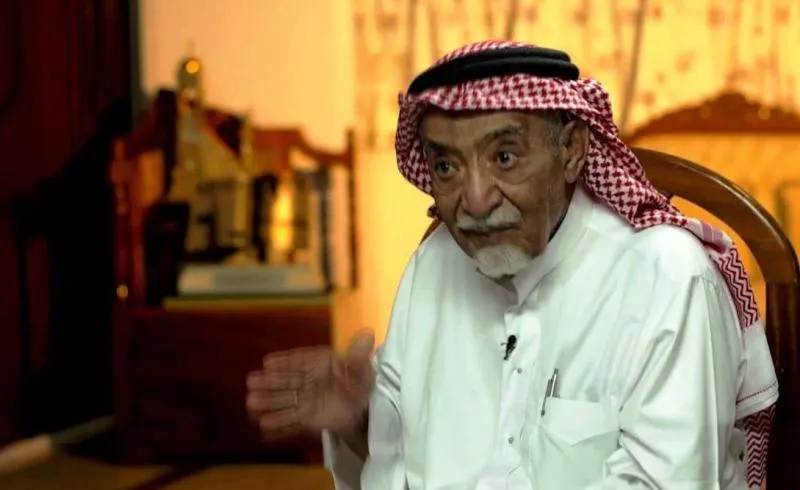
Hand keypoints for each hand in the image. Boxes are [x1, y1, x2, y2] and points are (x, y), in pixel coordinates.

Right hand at [246, 331, 375, 443]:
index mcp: (319, 364)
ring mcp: (306, 400)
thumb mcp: (362, 368)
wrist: (363, 407)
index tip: (267, 363)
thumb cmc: (360, 382)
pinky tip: (264, 428)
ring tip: (251, 405)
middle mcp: (308, 381)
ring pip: (286, 401)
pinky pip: (292, 422)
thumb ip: (359, 355)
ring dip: (269, 403)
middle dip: (269, 383)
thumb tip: (368, 333)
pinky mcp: (307, 419)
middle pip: (287, 382)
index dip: (283, 362)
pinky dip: (279, 425)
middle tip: (250, 384)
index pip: (299, 362)